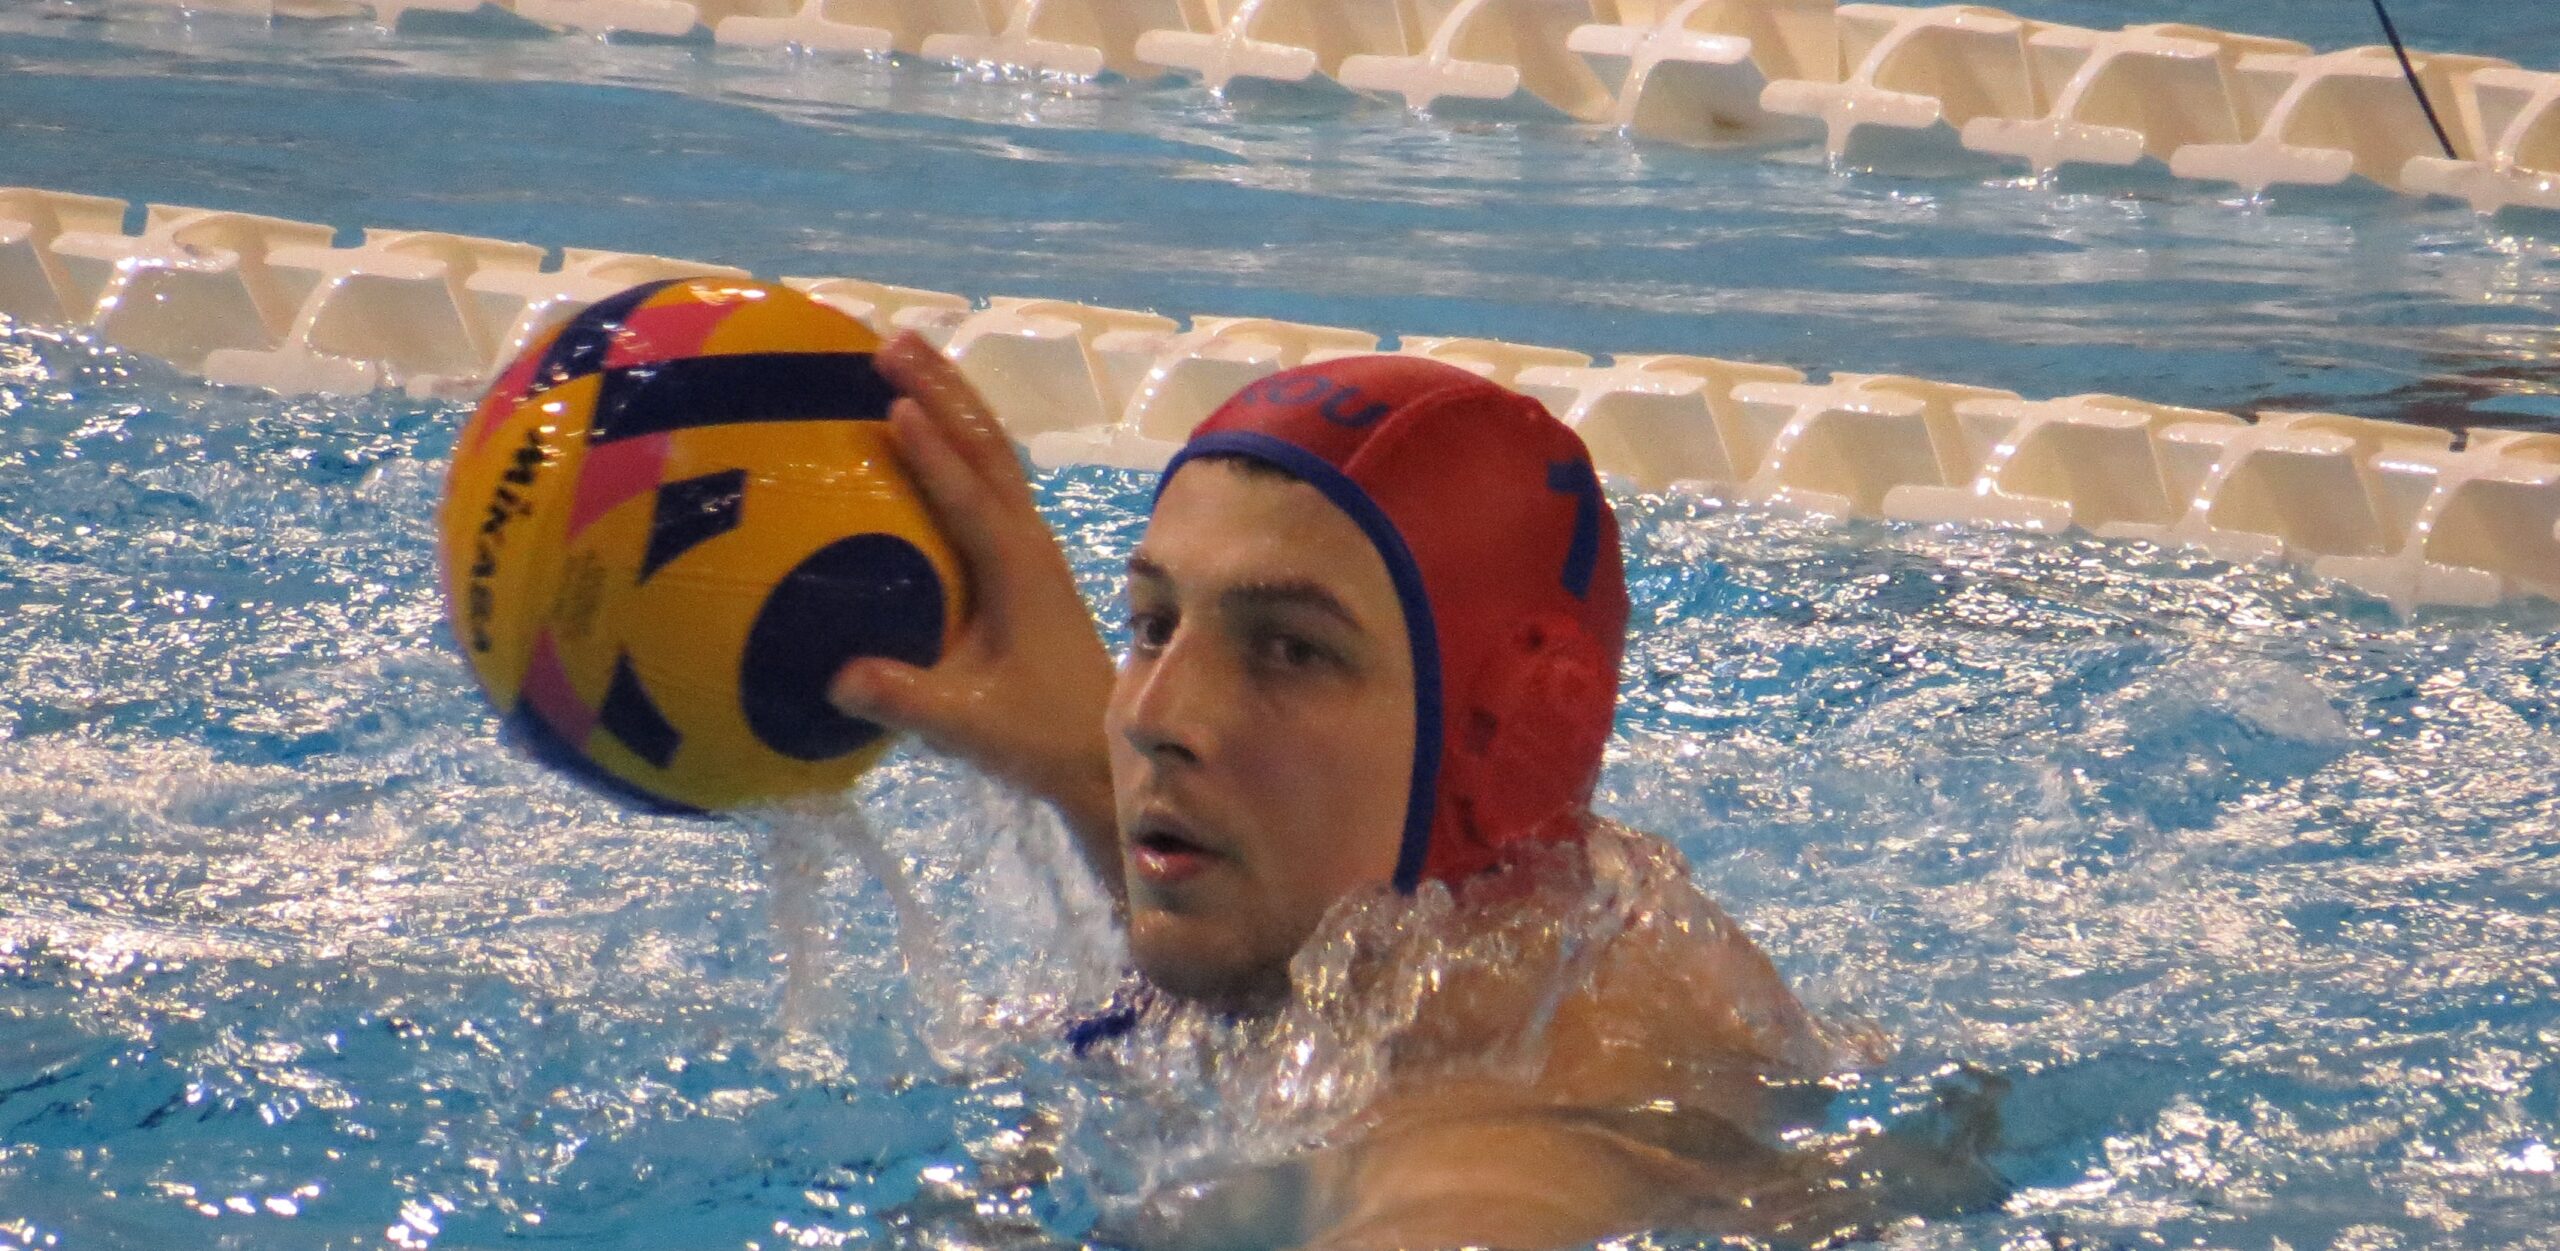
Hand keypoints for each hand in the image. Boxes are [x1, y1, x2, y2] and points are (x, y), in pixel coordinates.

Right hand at [828, 333, 1123, 900]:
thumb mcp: (964, 725)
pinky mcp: (1025, 554)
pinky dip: (957, 434)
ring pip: (992, 450)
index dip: (932, 452)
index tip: (895, 405)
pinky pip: (990, 475)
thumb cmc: (1036, 736)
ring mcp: (1031, 543)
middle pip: (985, 446)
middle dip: (941, 388)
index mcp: (1016, 570)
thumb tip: (835, 677)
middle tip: (890, 340)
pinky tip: (925, 419)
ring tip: (905, 349)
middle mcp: (1028, 541)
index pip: (969, 496)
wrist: (1098, 751)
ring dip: (951, 396)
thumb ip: (901, 699)